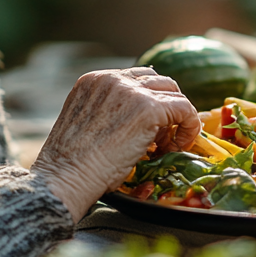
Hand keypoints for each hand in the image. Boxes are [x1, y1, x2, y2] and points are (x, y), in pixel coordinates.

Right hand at [31, 67, 199, 220]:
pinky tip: (178, 147)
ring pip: (173, 93)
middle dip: (164, 109)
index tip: (149, 131)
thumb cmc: (72, 165)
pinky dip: (189, 127)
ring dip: (176, 119)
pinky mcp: (149, 108)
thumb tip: (139, 122)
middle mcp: (112, 79)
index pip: (136, 79)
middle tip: (159, 141)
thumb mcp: (87, 125)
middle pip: (157, 81)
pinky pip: (185, 109)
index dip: (148, 103)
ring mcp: (131, 91)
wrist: (66, 177)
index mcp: (94, 80)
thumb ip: (109, 113)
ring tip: (164, 148)